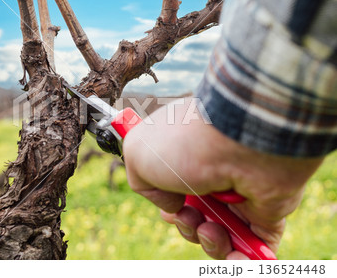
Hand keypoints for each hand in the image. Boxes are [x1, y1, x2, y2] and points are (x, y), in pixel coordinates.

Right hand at [123, 98, 322, 258]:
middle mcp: (212, 175)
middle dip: (186, 226)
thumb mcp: (138, 155)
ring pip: (219, 235)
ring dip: (209, 242)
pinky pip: (253, 247)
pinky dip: (242, 260)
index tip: (169, 208)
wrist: (240, 142)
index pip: (176, 188)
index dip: (169, 205)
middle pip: (194, 216)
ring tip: (211, 229)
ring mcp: (239, 195)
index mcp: (184, 156)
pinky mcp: (265, 213)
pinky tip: (235, 257)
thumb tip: (173, 206)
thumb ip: (143, 185)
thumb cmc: (186, 144)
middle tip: (188, 216)